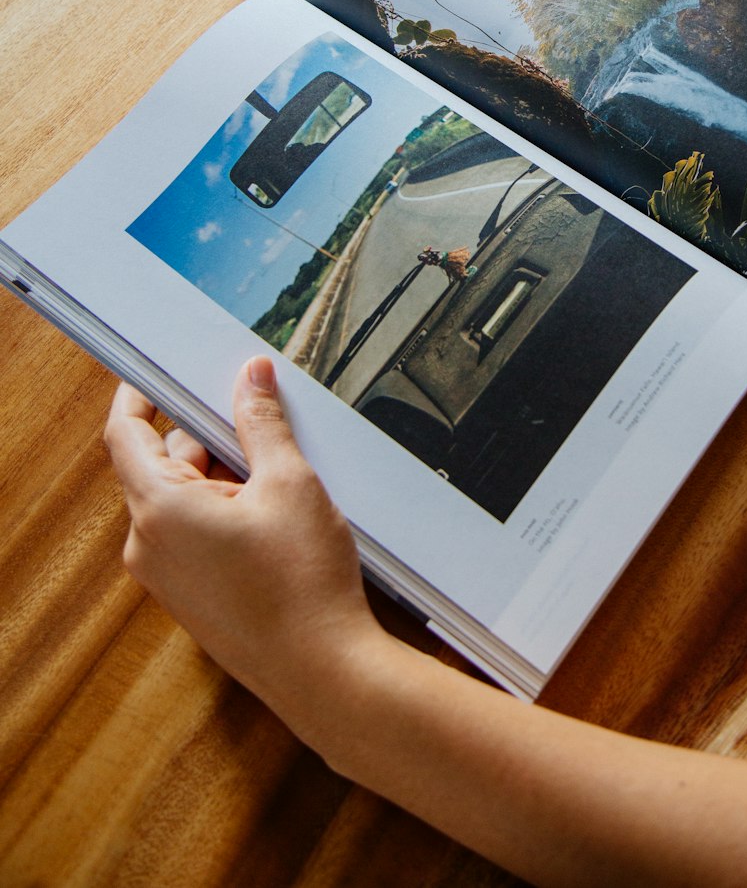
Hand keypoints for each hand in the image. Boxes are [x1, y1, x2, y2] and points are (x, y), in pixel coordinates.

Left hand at [104, 357, 390, 735]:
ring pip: (181, 499)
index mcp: (159, 511)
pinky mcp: (188, 595)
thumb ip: (262, 422)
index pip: (126, 434)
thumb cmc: (302, 588)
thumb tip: (251, 379)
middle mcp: (149, 545)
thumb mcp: (289, 482)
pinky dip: (223, 512)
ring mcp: (166, 575)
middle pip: (162, 464)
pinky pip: (192, 533)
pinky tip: (271, 518)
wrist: (322, 669)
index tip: (157, 375)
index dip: (140, 396)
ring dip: (220, 478)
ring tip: (277, 484)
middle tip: (257, 425)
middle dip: (207, 438)